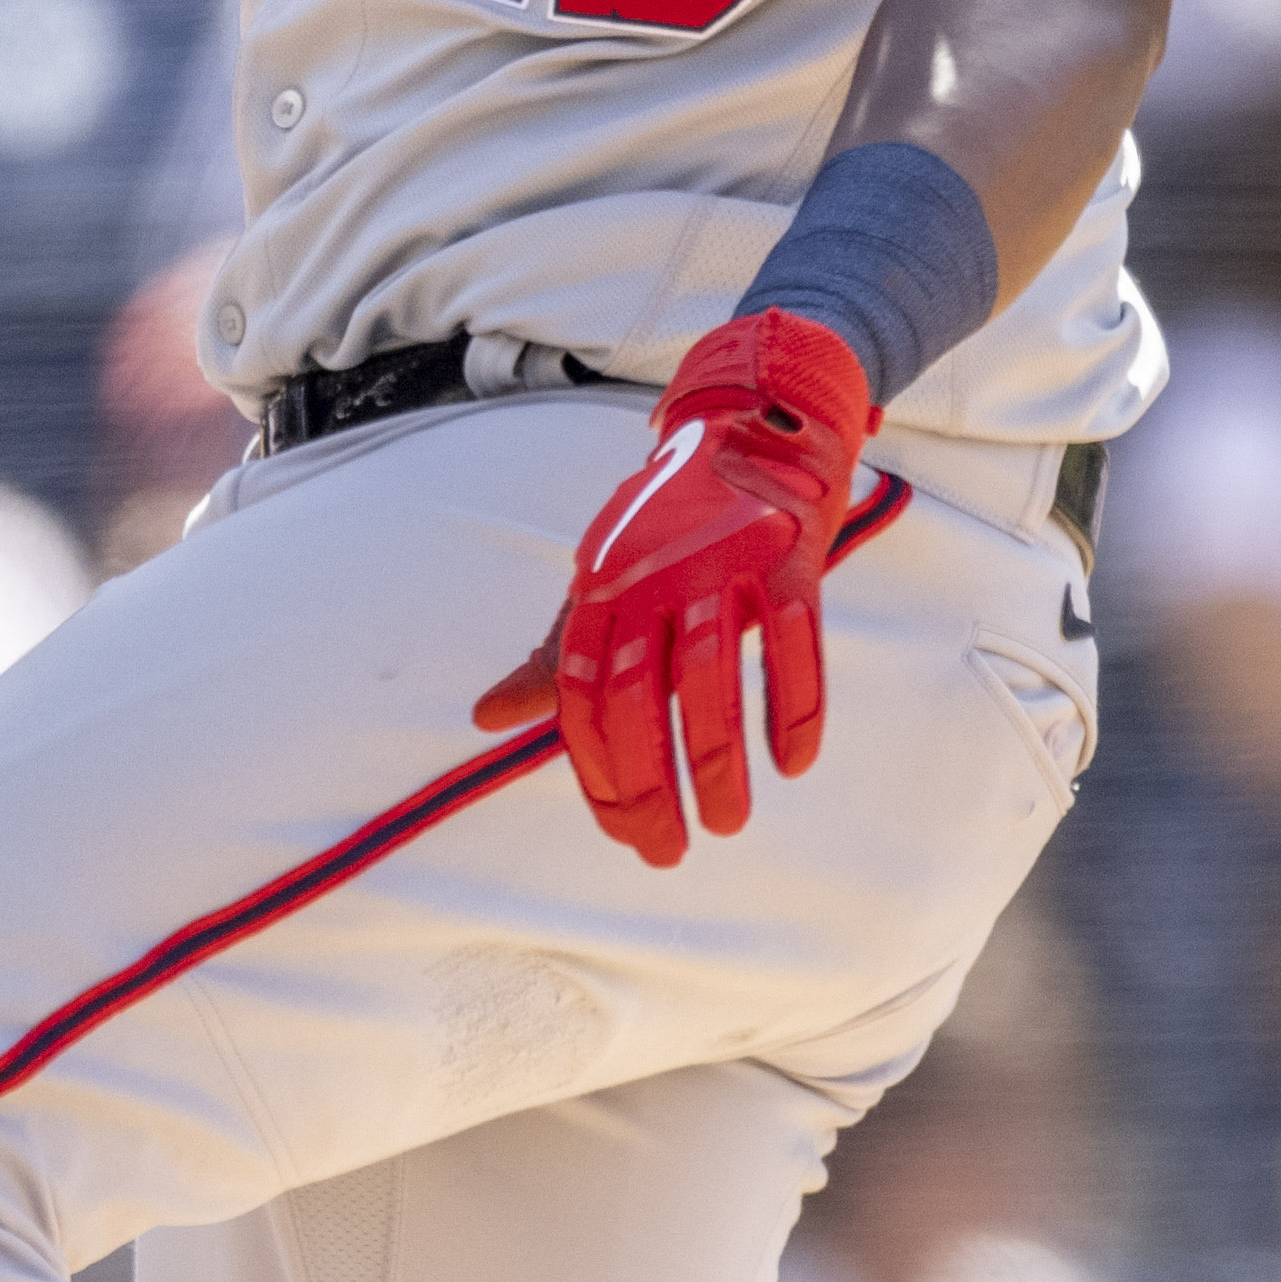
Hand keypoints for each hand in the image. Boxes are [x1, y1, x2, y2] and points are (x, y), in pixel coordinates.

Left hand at [471, 312, 874, 868]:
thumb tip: (486, 718)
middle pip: (637, 701)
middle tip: (668, 854)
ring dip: (717, 765)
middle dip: (650, 790)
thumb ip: (557, 660)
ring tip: (728, 824)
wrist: (752, 428)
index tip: (626, 834)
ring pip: (709, 680)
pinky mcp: (784, 556)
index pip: (582, 701)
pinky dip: (794, 709)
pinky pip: (790, 643)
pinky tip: (792, 764)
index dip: (600, 775)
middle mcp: (649, 578)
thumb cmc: (670, 532)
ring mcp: (718, 563)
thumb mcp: (605, 587)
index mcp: (600, 593)